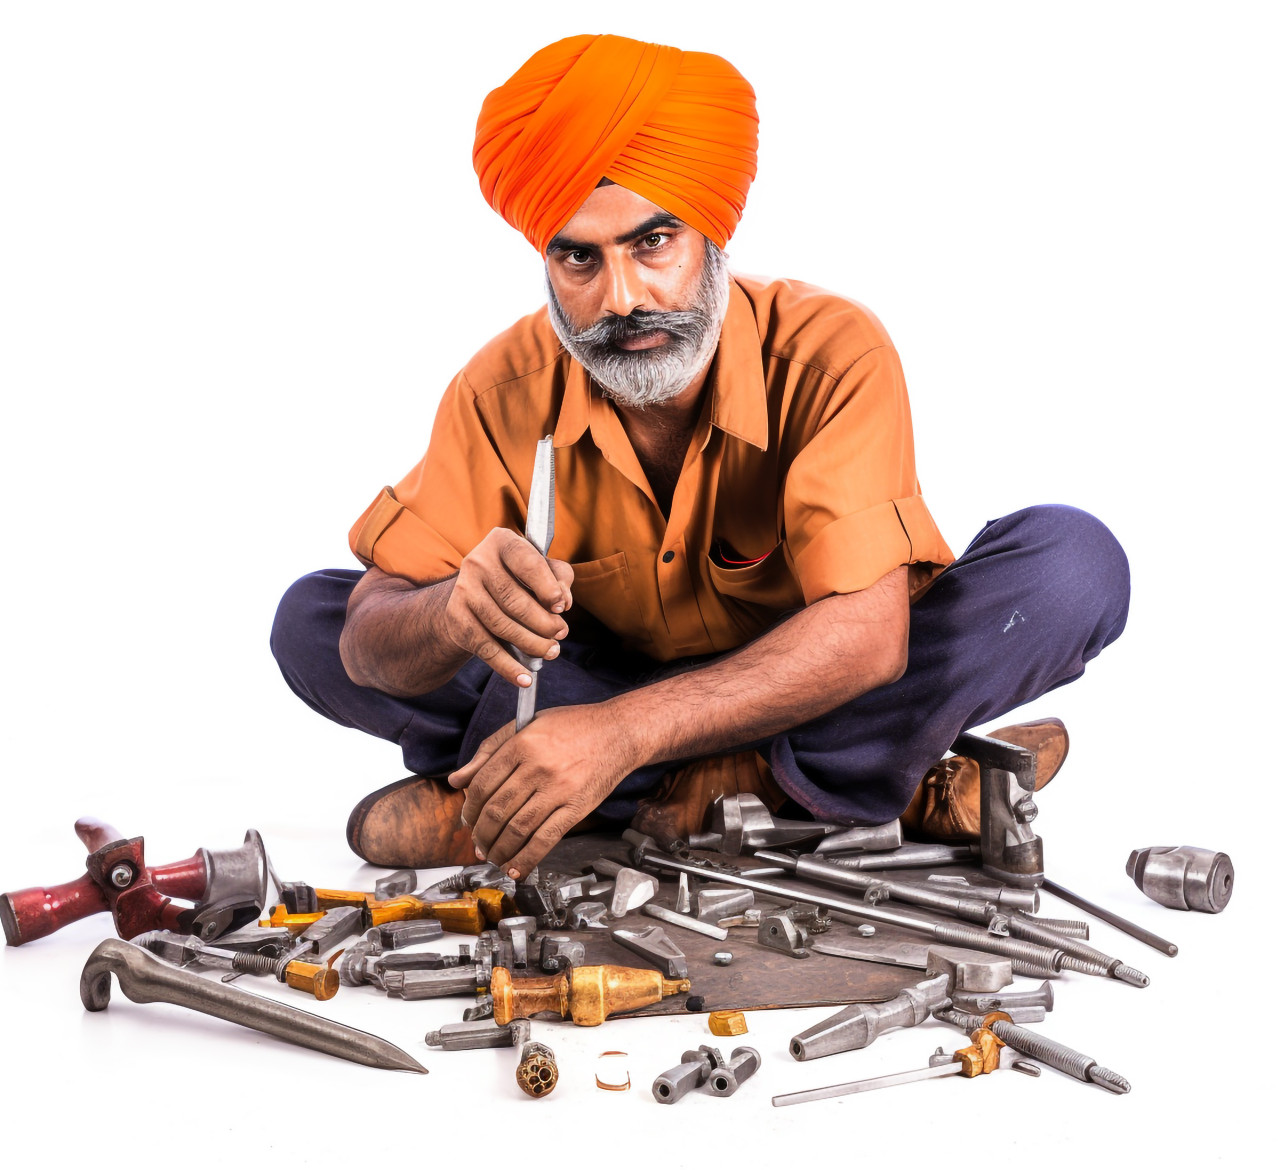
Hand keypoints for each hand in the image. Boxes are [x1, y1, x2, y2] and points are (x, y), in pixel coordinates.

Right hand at [442, 527, 573, 687]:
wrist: (470, 596)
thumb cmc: (516, 579)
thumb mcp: (539, 568)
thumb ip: (558, 576)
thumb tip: (564, 601)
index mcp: (501, 541)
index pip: (527, 562)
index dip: (547, 587)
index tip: (562, 607)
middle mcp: (477, 562)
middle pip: (514, 599)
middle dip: (543, 622)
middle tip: (561, 634)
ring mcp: (463, 591)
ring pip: (502, 626)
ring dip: (531, 644)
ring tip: (551, 651)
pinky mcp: (457, 619)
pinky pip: (486, 648)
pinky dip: (508, 667)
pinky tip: (525, 677)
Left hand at [447, 703, 637, 878]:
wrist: (619, 732)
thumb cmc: (573, 726)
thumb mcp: (527, 725)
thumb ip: (490, 750)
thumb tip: (457, 780)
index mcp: (522, 744)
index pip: (483, 784)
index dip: (469, 808)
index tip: (467, 819)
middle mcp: (538, 767)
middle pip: (496, 810)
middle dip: (480, 834)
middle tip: (477, 843)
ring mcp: (558, 789)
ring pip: (517, 829)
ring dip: (499, 850)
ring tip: (492, 856)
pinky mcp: (576, 807)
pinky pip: (545, 839)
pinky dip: (526, 858)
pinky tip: (515, 868)